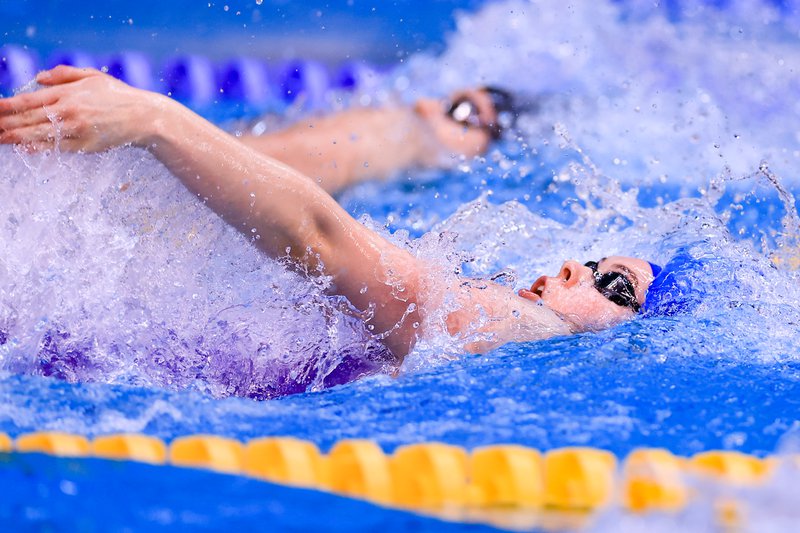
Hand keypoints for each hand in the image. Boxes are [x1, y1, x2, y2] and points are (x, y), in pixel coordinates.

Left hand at [0, 65, 166, 152]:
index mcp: (67, 93)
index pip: (27, 100)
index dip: (6, 106)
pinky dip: (39, 148)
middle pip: (28, 119)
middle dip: (5, 124)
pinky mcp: (85, 145)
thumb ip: (64, 74)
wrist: (144, 117)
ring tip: (0, 139)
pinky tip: (24, 148)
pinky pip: (57, 147)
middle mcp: (69, 111)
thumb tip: (38, 78)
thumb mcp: (92, 76)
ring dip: (15, 137)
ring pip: (38, 134)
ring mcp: (76, 129)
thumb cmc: (118, 95)